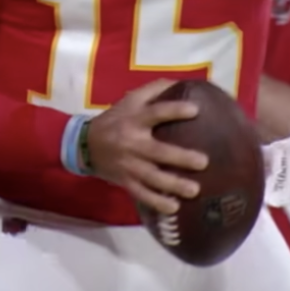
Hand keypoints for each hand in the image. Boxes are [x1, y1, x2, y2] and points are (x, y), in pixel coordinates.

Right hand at [83, 79, 207, 214]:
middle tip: (204, 162)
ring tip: (194, 190)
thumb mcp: (129, 100)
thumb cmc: (115, 119)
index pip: (156, 113)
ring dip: (173, 185)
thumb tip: (182, 83)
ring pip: (152, 177)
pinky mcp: (125, 181)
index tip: (195, 110)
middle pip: (158, 152)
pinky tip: (173, 208)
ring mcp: (128, 165)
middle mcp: (132, 143)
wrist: (85, 144)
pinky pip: (142, 194)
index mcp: (134, 119)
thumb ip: (154, 90)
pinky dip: (157, 202)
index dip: (174, 111)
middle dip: (181, 158)